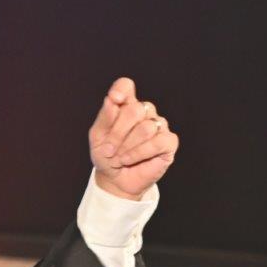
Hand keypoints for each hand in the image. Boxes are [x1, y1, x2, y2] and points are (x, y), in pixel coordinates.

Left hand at [88, 77, 178, 198]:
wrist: (115, 180)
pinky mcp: (169, 142)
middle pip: (135, 110)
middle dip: (118, 133)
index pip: (126, 86)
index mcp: (125, 106)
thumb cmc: (107, 156)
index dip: (121, 90)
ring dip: (127, 146)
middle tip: (109, 150)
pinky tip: (129, 160)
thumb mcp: (98, 138)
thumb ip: (105, 118)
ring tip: (119, 158)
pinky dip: (139, 153)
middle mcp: (144, 111)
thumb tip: (111, 100)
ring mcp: (158, 125)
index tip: (114, 99)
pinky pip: (157, 142)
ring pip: (145, 128)